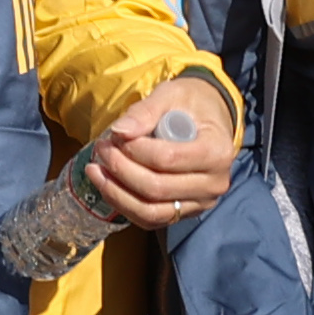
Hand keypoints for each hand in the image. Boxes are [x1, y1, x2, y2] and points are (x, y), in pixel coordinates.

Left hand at [78, 75, 238, 225]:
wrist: (208, 120)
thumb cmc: (190, 105)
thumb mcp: (171, 95)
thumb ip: (146, 111)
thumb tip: (119, 131)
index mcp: (217, 152)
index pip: (167, 159)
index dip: (134, 150)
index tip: (115, 135)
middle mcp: (214, 183)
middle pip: (156, 188)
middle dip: (121, 169)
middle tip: (102, 149)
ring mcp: (200, 202)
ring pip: (151, 211)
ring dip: (116, 192)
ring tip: (95, 170)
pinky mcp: (184, 212)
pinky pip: (149, 219)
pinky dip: (123, 205)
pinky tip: (106, 185)